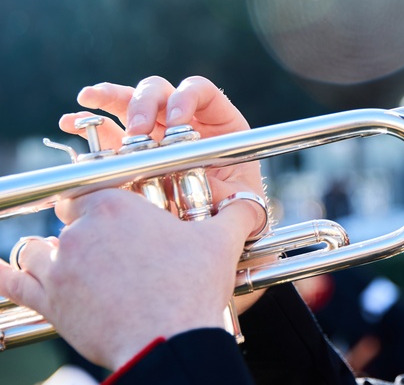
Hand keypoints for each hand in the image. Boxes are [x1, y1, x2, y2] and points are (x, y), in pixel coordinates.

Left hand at [0, 188, 255, 368]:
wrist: (166, 339)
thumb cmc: (191, 288)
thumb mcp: (221, 243)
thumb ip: (237, 215)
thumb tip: (255, 205)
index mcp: (119, 206)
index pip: (95, 188)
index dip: (104, 199)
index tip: (115, 212)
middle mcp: (83, 230)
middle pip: (70, 218)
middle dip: (86, 231)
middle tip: (110, 248)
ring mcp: (61, 265)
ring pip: (40, 248)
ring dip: (52, 254)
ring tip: (73, 265)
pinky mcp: (48, 300)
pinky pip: (12, 281)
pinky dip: (3, 274)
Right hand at [59, 76, 270, 312]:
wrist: (213, 242)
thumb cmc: (235, 220)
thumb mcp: (243, 206)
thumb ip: (237, 201)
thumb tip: (230, 204)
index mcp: (219, 124)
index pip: (200, 92)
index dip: (187, 97)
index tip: (177, 120)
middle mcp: (184, 123)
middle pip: (160, 93)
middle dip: (145, 103)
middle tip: (137, 129)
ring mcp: (156, 135)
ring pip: (131, 103)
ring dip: (109, 99)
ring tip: (89, 100)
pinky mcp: (130, 153)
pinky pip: (107, 132)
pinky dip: (89, 125)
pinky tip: (71, 121)